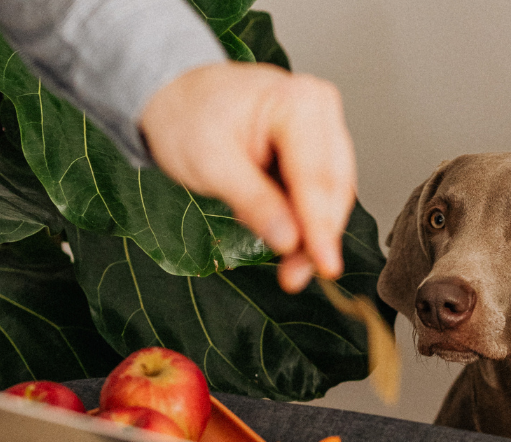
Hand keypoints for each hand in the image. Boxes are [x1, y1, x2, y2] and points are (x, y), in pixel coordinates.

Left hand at [140, 61, 356, 292]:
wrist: (176, 96)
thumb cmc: (187, 116)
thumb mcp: (209, 162)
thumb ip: (253, 201)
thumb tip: (290, 239)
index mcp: (298, 102)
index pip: (317, 177)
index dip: (321, 227)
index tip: (324, 266)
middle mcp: (320, 109)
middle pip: (334, 187)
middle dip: (318, 236)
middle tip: (296, 276)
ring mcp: (322, 127)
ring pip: (334, 194)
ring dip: (316, 234)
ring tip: (291, 267)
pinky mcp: (317, 148)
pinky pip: (322, 192)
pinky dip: (308, 221)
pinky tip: (290, 240)